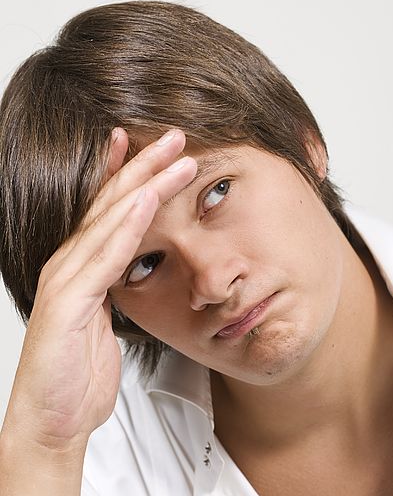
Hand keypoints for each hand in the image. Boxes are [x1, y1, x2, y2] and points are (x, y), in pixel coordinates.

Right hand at [1, 128, 196, 450]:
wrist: (53, 422)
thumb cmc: (78, 372)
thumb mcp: (104, 319)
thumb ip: (113, 285)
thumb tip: (134, 264)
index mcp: (81, 266)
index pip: (108, 210)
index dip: (130, 174)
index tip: (156, 148)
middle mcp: (70, 263)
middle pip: (111, 203)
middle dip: (143, 164)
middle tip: (173, 135)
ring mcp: (66, 279)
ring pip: (110, 219)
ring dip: (144, 183)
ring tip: (173, 154)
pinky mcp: (68, 301)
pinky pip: (106, 255)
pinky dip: (127, 224)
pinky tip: (146, 200)